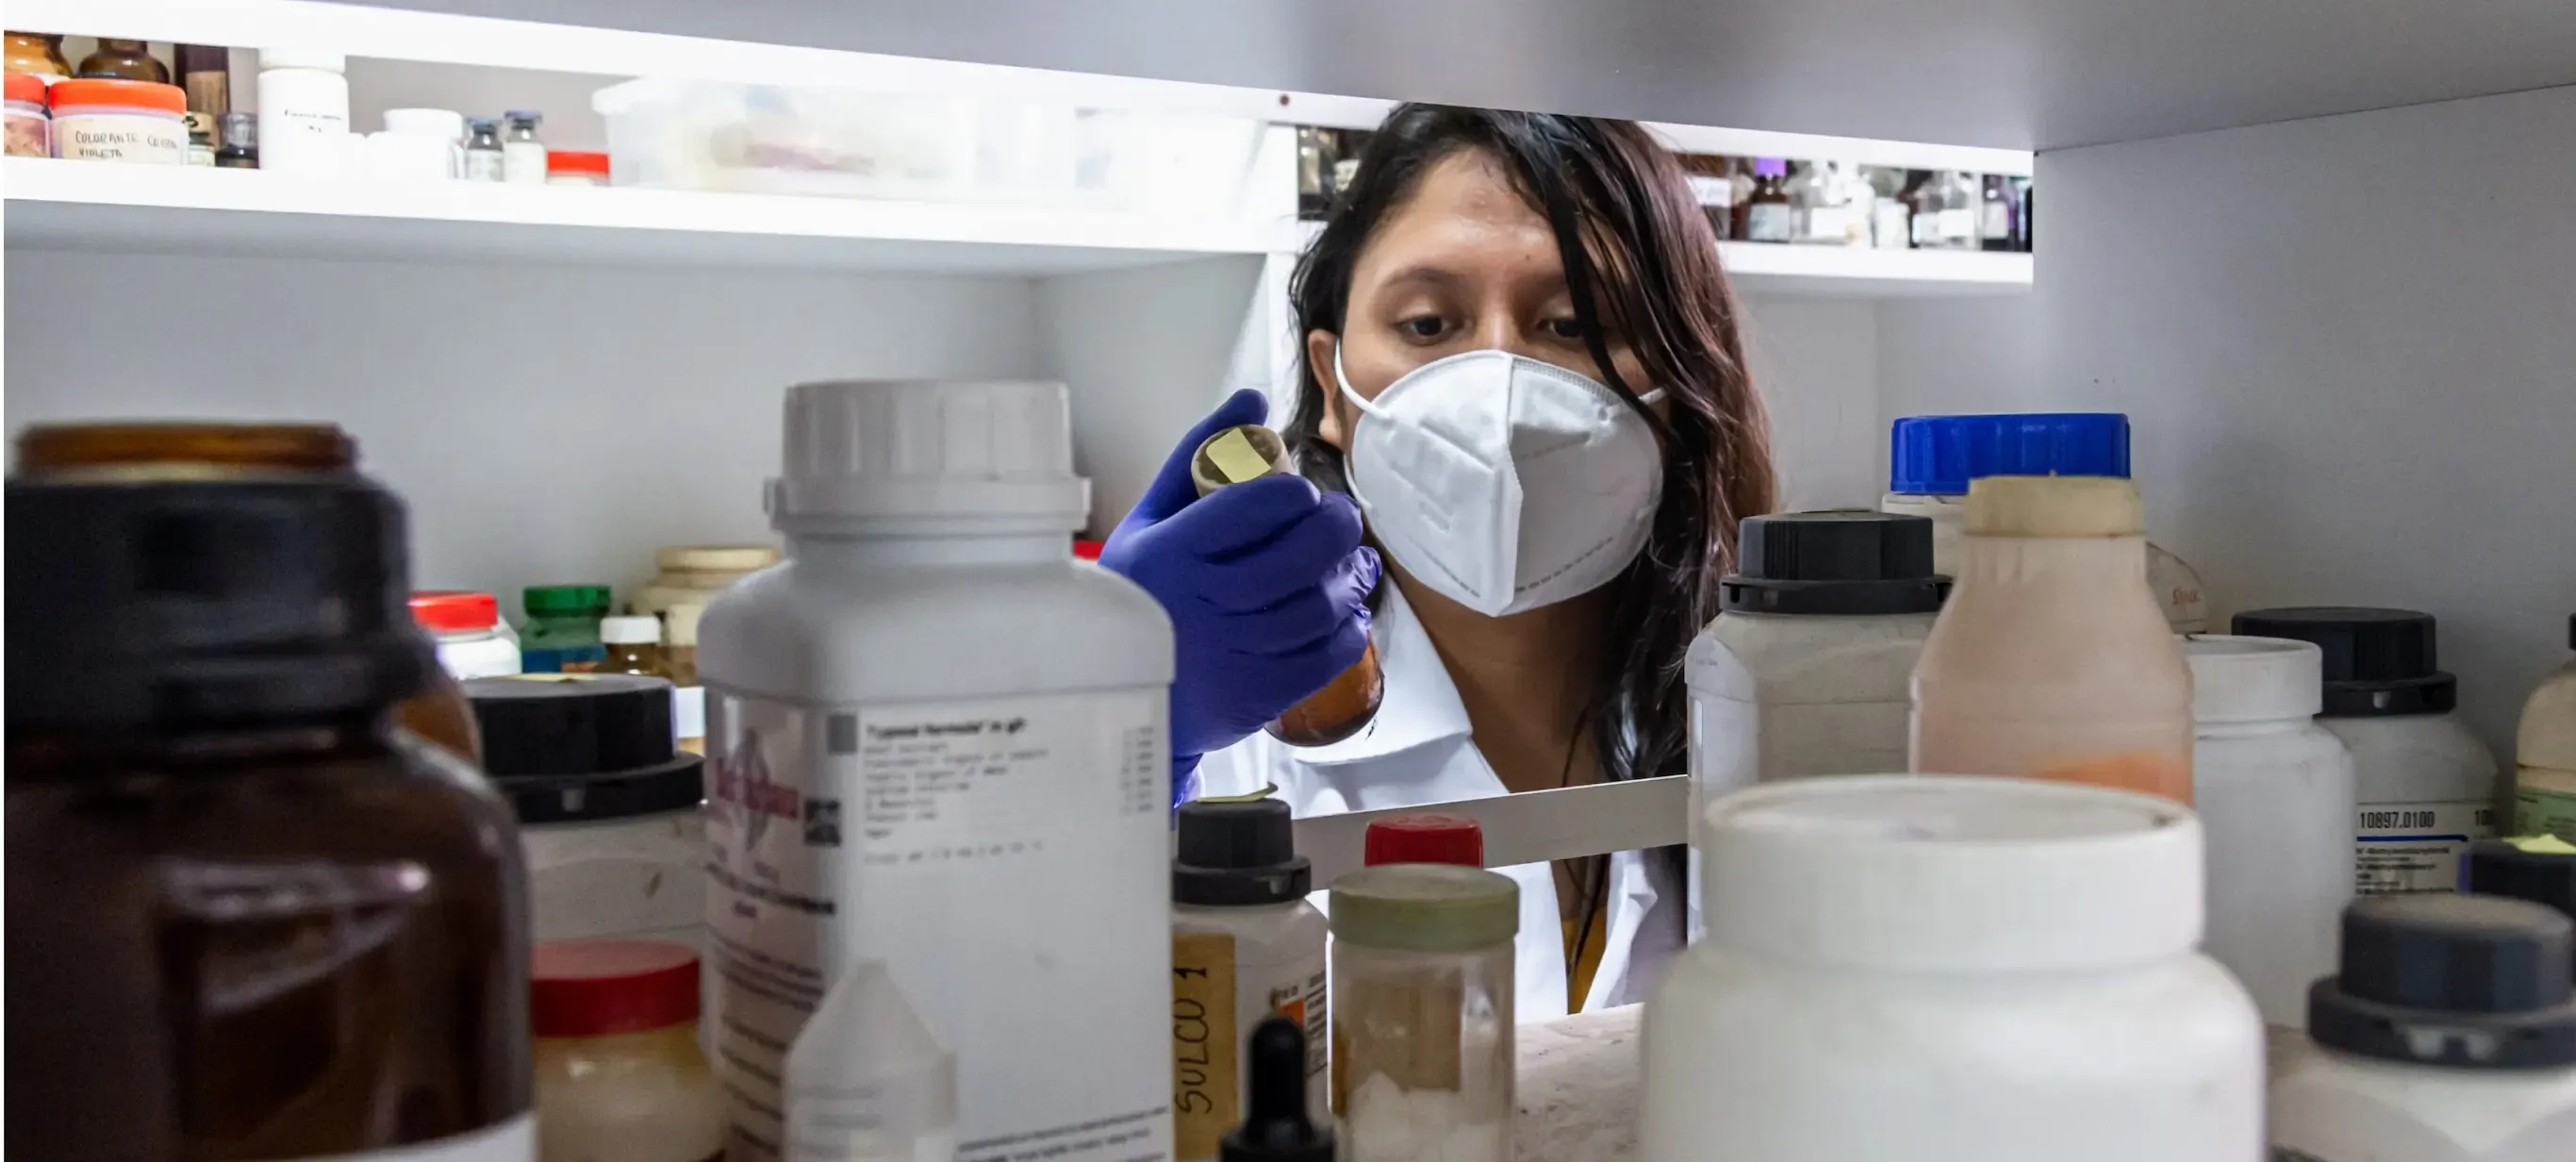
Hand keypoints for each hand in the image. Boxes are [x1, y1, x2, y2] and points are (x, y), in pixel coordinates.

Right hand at [1098, 389, 1378, 799]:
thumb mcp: (1152, 518)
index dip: (1289, 495)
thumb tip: (1253, 398)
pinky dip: (1349, 629)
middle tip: (1339, 519)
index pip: (1247, 509)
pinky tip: (1347, 609)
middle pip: (1295, 559)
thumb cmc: (1141, 592)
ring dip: (1349, 579)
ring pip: (1317, 607)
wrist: (1126, 690)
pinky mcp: (1260, 692)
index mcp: (1172, 552)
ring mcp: (1234, 652)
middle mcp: (1204, 602)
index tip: (1301, 492)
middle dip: (1334, 529)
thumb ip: (1200, 453)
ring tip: (1351, 563)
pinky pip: (1325, 656)